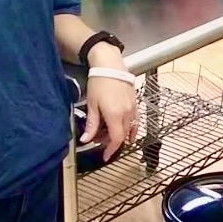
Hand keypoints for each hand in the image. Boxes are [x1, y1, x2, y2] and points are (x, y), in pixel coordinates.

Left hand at [81, 44, 139, 158]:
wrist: (110, 65)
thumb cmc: (99, 83)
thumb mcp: (92, 104)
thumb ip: (91, 124)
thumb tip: (86, 140)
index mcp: (115, 115)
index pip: (116, 140)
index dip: (110, 150)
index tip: (105, 156)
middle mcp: (126, 113)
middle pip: (122, 136)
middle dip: (112, 142)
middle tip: (100, 141)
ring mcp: (133, 108)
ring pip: (130, 129)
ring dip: (121, 136)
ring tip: (110, 135)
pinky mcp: (136, 103)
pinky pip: (136, 121)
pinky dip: (132, 129)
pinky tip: (129, 133)